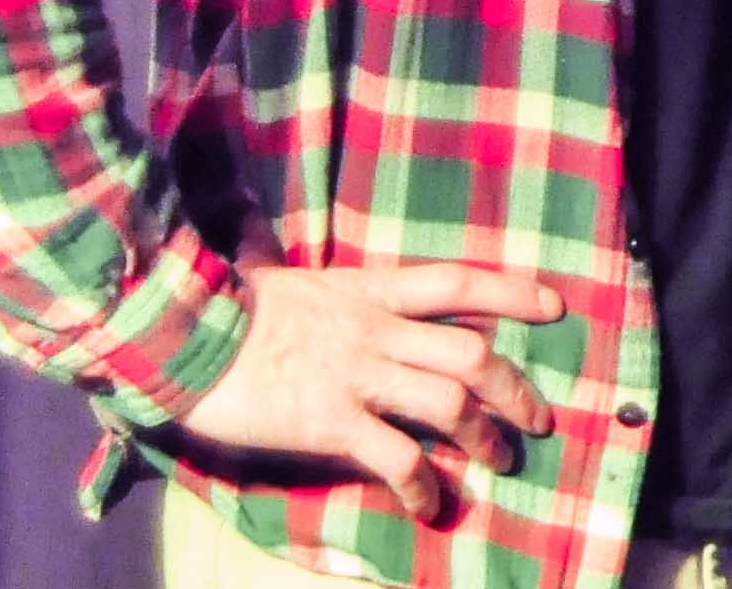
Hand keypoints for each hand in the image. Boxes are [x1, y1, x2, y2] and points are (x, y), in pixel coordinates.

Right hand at [175, 263, 565, 521]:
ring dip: (485, 436)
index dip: (512, 292)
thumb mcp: (274, 272)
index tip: (555, 306)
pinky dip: (423, 485)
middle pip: (473, 353)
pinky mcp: (331, 423)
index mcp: (369, 290)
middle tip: (538, 418)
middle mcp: (376, 331)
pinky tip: (431, 505)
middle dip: (515, 388)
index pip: (459, 281)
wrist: (176, 337)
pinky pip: (397, 458)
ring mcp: (357, 377)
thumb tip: (266, 225)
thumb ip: (293, 261)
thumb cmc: (221, 306)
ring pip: (449, 403)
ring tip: (501, 460)